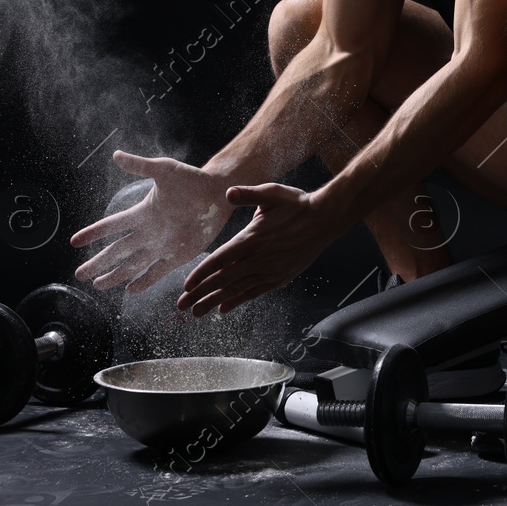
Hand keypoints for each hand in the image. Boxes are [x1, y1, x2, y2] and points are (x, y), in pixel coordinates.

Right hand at [70, 151, 233, 292]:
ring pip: (133, 264)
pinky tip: (130, 290)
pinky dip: (144, 281)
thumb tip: (115, 155)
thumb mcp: (163, 169)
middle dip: (98, 263)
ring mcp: (162, 245)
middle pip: (117, 251)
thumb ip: (140, 166)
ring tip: (99, 285)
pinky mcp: (178, 254)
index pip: (112, 226)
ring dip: (116, 275)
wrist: (219, 192)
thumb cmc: (191, 179)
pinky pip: (158, 271)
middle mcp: (148, 232)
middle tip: (79, 275)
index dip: (93, 233)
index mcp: (142, 213)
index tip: (74, 242)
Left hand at [176, 183, 342, 315]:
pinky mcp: (280, 277)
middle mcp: (259, 259)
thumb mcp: (271, 193)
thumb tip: (228, 192)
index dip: (201, 274)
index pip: (219, 260)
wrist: (325, 220)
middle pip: (223, 280)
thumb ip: (247, 194)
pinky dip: (238, 301)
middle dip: (200, 294)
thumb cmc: (297, 204)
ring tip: (196, 313)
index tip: (186, 286)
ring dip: (215, 302)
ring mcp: (270, 270)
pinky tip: (225, 309)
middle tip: (181, 306)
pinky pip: (255, 292)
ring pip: (237, 290)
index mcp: (252, 239)